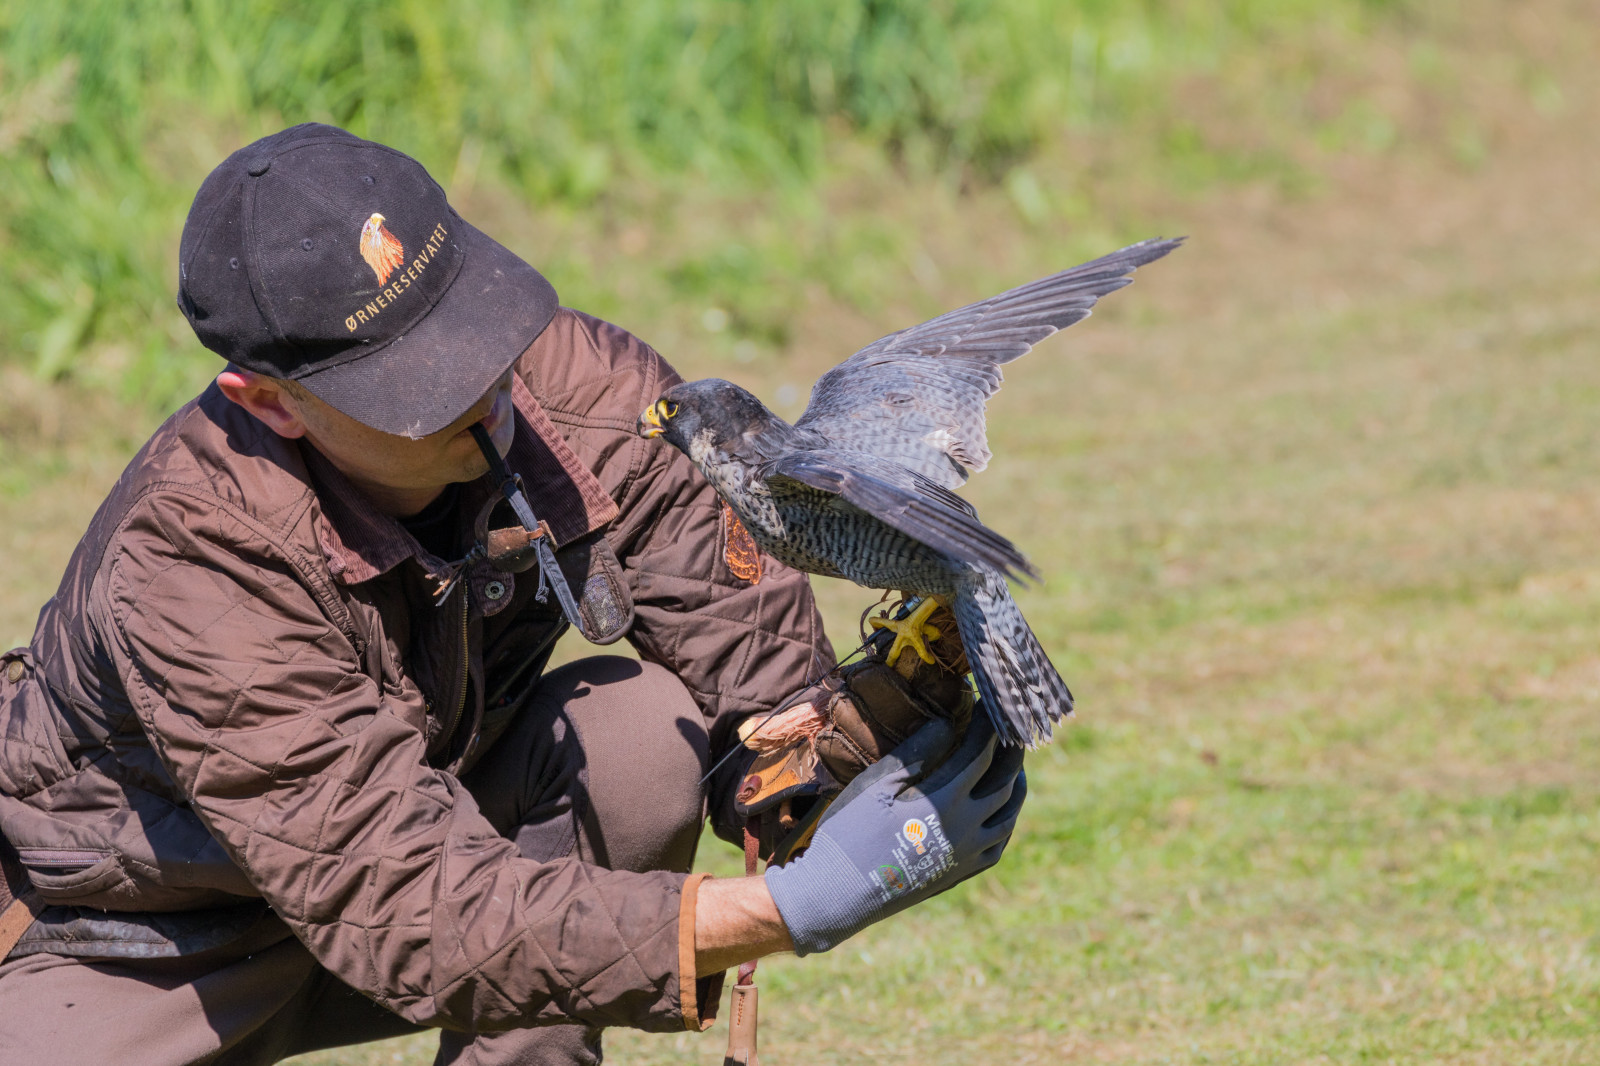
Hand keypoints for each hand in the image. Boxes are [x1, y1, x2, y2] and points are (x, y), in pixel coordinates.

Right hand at [762, 712, 1025, 955]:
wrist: (840, 895)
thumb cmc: (850, 833)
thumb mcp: (876, 785)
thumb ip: (917, 752)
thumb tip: (948, 721)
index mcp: (945, 801)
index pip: (981, 752)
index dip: (987, 725)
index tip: (986, 704)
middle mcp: (967, 828)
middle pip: (1006, 781)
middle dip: (1011, 751)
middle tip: (1010, 728)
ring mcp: (967, 855)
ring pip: (1009, 815)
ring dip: (1015, 785)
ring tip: (1012, 765)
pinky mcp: (960, 874)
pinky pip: (998, 845)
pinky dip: (1005, 821)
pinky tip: (998, 812)